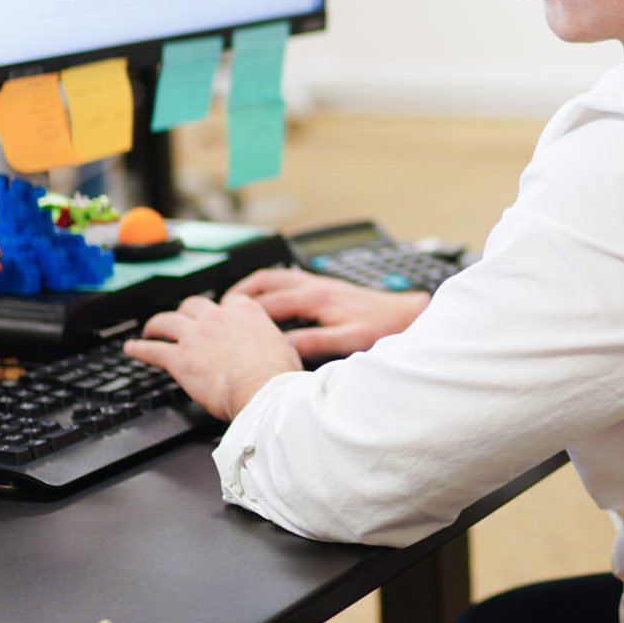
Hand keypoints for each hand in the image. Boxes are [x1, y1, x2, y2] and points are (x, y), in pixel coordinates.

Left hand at [124, 293, 300, 420]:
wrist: (263, 393)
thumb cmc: (277, 377)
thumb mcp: (286, 349)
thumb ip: (274, 341)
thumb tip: (279, 348)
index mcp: (245, 312)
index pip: (227, 302)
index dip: (219, 310)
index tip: (217, 317)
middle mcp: (217, 317)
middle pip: (192, 306)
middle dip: (185, 313)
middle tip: (180, 321)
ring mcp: (195, 336)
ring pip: (166, 321)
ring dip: (155, 324)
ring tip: (149, 330)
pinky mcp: (179, 358)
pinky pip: (152, 350)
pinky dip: (138, 348)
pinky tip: (131, 349)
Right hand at [223, 267, 428, 362]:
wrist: (404, 314)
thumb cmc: (379, 328)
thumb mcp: (345, 341)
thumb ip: (311, 342)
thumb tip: (281, 345)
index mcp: (314, 298)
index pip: (268, 304)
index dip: (243, 315)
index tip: (223, 324)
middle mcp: (313, 285)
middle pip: (265, 281)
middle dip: (239, 293)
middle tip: (219, 307)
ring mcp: (318, 282)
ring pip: (275, 276)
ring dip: (252, 285)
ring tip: (234, 299)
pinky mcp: (324, 285)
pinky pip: (287, 278)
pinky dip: (269, 285)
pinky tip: (267, 296)